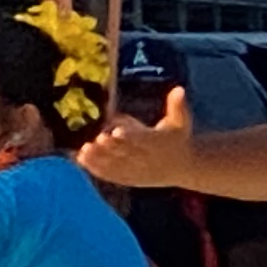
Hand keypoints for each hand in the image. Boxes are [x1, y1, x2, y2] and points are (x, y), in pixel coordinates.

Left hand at [79, 82, 194, 188]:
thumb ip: (177, 105)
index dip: (131, 136)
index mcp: (161, 144)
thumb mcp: (181, 121)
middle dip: (112, 147)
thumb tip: (179, 89)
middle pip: (128, 153)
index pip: (145, 140)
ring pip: (117, 165)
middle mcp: (149, 159)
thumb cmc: (178, 138)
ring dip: (100, 159)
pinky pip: (111, 174)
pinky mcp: (130, 178)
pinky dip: (96, 168)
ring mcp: (139, 170)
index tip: (117, 131)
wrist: (185, 167)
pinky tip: (81, 159)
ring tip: (84, 150)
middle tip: (97, 139)